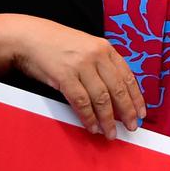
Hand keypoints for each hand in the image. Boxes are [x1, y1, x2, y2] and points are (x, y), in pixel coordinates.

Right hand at [0, 14, 144, 138]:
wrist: (28, 37)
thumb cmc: (57, 45)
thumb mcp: (86, 49)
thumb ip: (101, 66)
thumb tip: (115, 95)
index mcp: (106, 49)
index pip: (127, 77)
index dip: (136, 97)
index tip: (141, 112)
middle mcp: (97, 56)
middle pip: (118, 89)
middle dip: (127, 111)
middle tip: (131, 127)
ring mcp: (81, 65)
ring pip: (101, 98)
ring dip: (107, 119)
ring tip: (110, 133)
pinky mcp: (65, 76)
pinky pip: (81, 102)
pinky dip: (88, 117)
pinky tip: (92, 127)